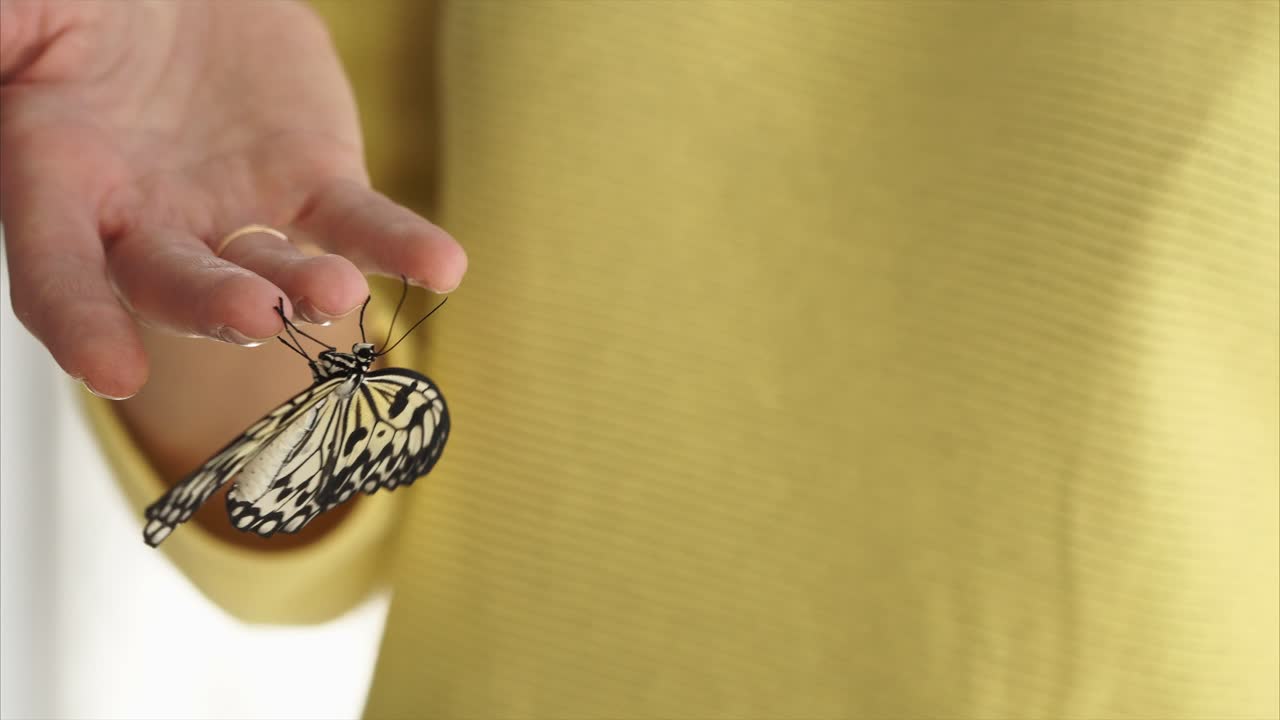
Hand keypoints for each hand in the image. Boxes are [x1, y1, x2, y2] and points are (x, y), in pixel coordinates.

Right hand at [0, 0, 466, 398]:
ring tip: (341, 293)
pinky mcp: (317, 188)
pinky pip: (362, 225)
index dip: (81, 324)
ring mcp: (240, 217)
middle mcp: (152, 225)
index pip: (60, 277)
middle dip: (214, 306)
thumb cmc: (90, 8)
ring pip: (275, 268)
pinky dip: (402, 246)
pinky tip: (441, 267)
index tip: (113, 372)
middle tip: (254, 315)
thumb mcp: (28, 14)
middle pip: (177, 286)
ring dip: (309, 288)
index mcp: (59, 191)